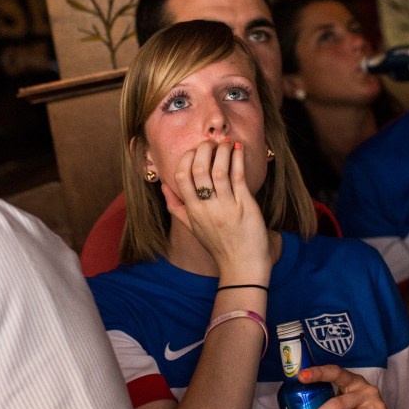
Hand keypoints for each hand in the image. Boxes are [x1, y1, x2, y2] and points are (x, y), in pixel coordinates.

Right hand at [163, 138, 269, 276]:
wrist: (242, 266)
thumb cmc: (219, 246)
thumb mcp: (193, 228)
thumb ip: (177, 208)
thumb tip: (164, 187)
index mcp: (193, 211)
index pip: (181, 177)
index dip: (186, 159)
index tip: (194, 151)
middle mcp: (207, 208)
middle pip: (198, 169)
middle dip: (203, 149)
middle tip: (210, 142)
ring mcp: (226, 206)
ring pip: (219, 170)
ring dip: (221, 151)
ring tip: (225, 142)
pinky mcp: (245, 205)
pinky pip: (238, 176)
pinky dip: (238, 159)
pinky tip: (238, 149)